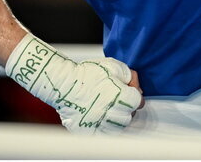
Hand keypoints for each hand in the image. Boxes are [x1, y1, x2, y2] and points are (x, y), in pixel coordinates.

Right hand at [7, 34, 141, 134]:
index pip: (138, 102)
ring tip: (106, 107)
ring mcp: (100, 124)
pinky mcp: (88, 131)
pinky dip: (103, 127)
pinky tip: (99, 116)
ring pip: (117, 127)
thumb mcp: (113, 66)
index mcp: (121, 97)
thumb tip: (137, 88)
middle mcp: (112, 113)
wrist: (62, 83)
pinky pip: (103, 134)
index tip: (127, 92)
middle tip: (115, 99)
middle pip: (129, 116)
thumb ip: (130, 76)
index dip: (134, 95)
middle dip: (125, 107)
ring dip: (115, 119)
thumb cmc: (86, 74)